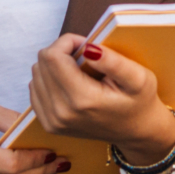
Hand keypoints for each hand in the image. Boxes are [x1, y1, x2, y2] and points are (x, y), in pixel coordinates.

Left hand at [28, 37, 174, 164]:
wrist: (136, 132)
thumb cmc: (139, 102)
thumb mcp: (139, 78)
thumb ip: (114, 61)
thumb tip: (88, 48)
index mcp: (82, 99)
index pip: (52, 56)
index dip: (67, 42)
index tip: (86, 46)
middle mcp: (61, 113)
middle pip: (41, 64)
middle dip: (61, 51)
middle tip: (84, 57)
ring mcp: (52, 121)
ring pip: (35, 75)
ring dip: (53, 65)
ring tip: (78, 71)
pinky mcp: (49, 124)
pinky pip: (35, 89)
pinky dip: (48, 80)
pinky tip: (68, 82)